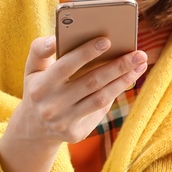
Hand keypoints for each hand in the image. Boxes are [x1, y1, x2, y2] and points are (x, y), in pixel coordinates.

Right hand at [10, 35, 147, 146]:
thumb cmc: (38, 87)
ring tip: (139, 66)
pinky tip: (127, 79)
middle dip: (117, 66)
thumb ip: (40, 50)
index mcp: (40, 87)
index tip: (107, 40)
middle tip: (138, 54)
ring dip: (123, 81)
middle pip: (91, 82)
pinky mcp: (76, 133)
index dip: (86, 53)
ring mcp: (65, 121)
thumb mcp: (32, 68)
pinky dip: (115, 92)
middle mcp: (52, 106)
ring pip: (101, 98)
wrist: (34, 128)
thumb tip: (56, 38)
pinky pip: (100, 110)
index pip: (65, 66)